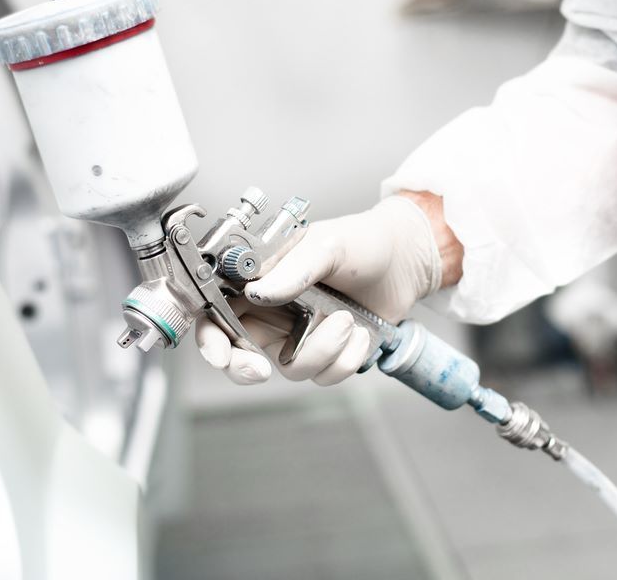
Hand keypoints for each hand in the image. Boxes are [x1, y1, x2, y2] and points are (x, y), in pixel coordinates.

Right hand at [195, 192, 461, 384]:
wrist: (406, 259)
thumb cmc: (362, 241)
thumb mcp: (326, 245)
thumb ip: (292, 268)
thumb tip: (259, 291)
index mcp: (260, 280)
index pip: (217, 312)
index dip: (209, 338)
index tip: (219, 354)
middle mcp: (273, 311)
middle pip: (240, 355)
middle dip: (246, 368)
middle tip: (262, 369)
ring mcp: (300, 335)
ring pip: (291, 369)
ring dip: (321, 351)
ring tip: (347, 320)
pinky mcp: (328, 352)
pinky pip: (325, 375)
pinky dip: (346, 360)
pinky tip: (361, 334)